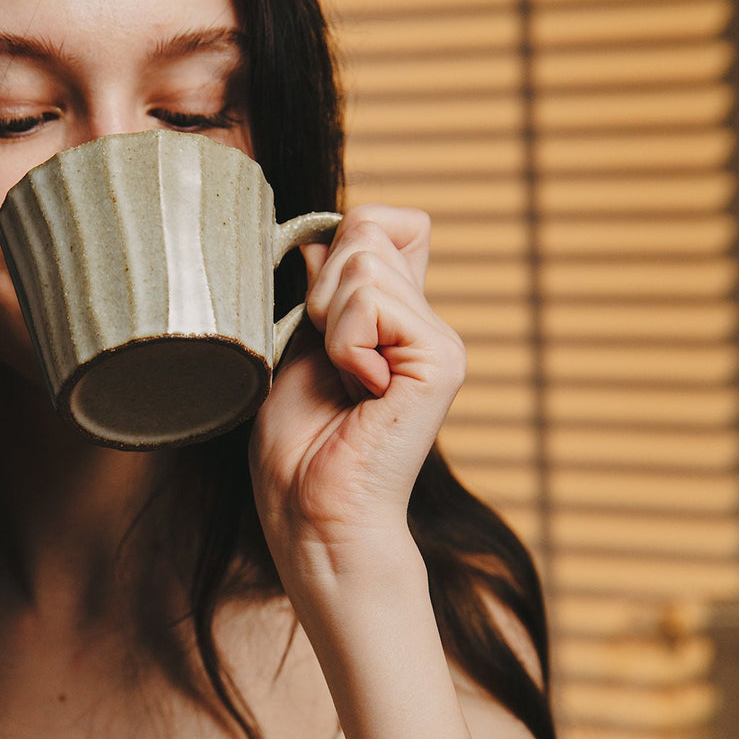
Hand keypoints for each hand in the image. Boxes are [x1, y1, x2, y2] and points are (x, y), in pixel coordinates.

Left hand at [249, 204, 464, 585]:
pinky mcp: (442, 360)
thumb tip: (321, 234)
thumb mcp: (297, 346)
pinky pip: (373, 303)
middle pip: (369, 228)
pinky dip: (344, 344)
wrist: (312, 513)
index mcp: (397, 319)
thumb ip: (320, 290)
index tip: (318, 317)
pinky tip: (358, 392)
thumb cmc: (298, 448)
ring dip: (329, 320)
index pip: (387, 224)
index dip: (341, 245)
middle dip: (322, 286)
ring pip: (365, 260)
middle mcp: (425, 323)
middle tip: (327, 359)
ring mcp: (439, 340)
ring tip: (343, 381)